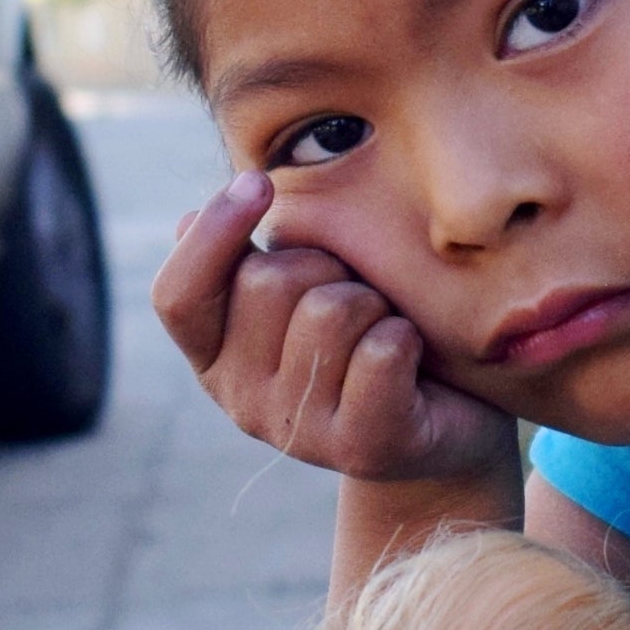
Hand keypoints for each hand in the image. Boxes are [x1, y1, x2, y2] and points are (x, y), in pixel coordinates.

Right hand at [152, 171, 514, 485]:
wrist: (451, 420)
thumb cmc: (366, 334)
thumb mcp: (301, 290)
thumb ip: (244, 261)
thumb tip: (185, 221)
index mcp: (213, 358)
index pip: (178, 297)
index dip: (211, 234)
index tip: (259, 181)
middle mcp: (242, 401)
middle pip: (267, 281)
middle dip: (325, 262)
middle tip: (356, 294)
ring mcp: (300, 433)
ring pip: (330, 310)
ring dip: (373, 301)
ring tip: (384, 327)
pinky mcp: (363, 448)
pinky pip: (382, 350)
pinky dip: (407, 336)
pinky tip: (413, 358)